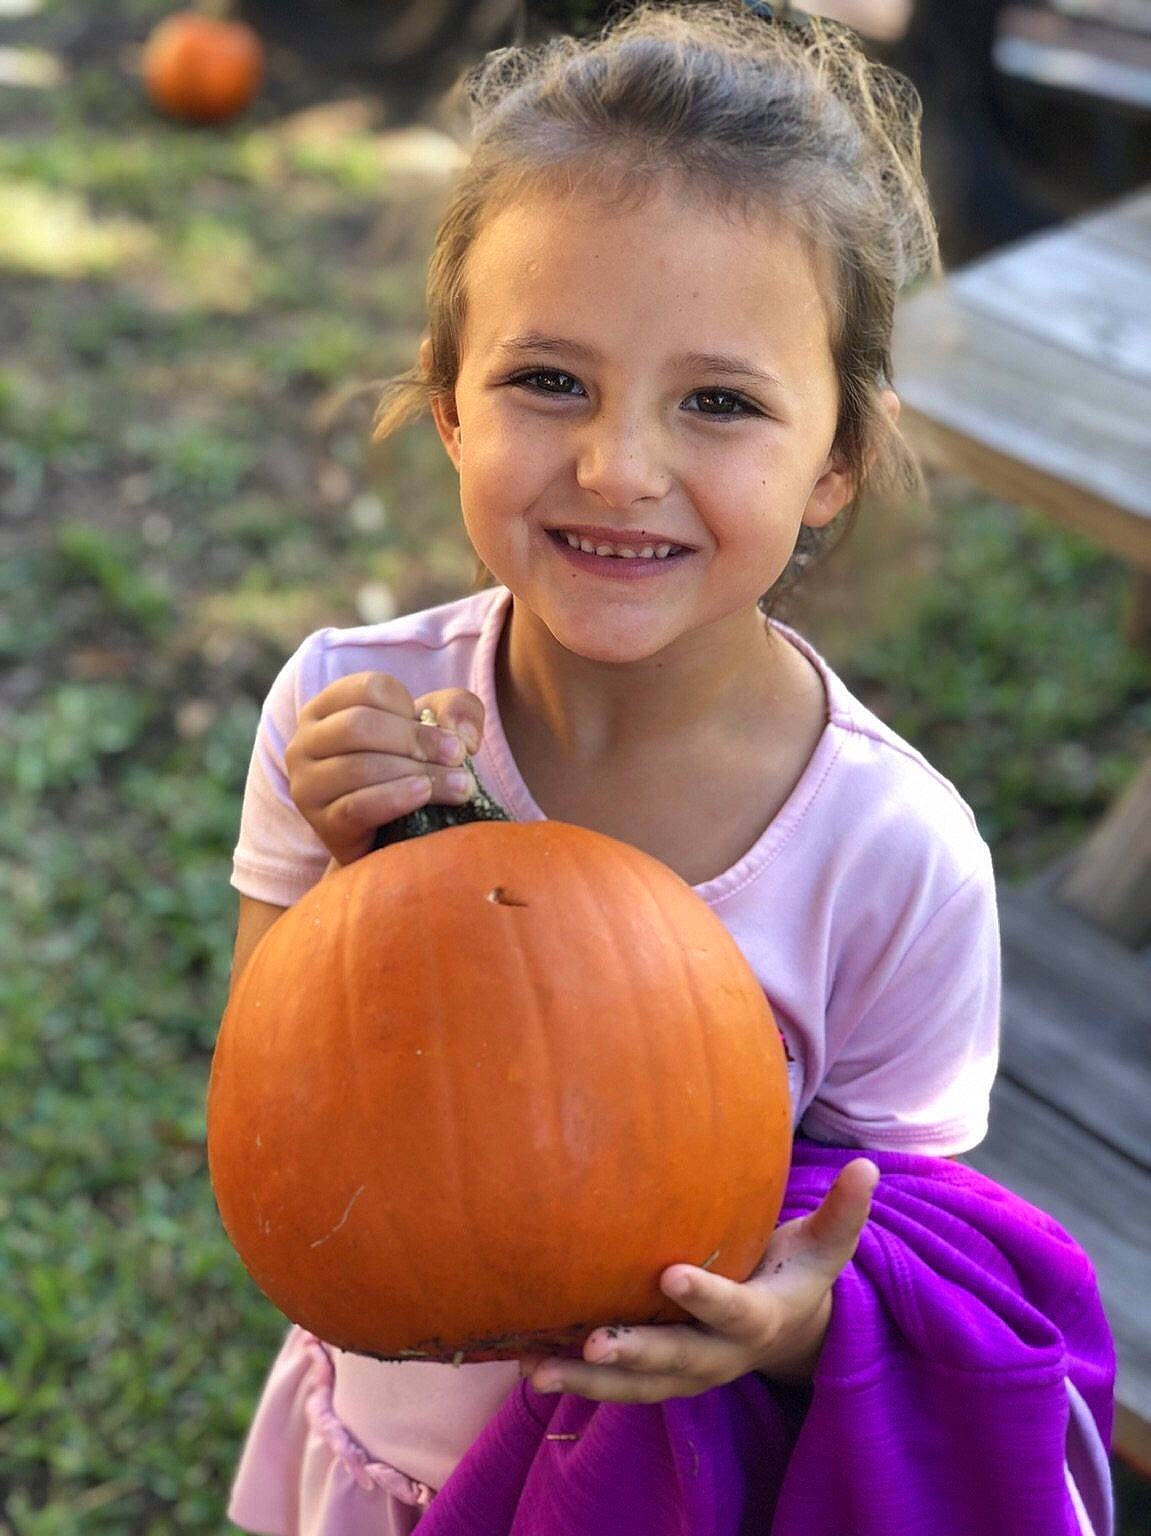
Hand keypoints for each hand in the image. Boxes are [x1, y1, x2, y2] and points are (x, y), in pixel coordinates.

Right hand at [284, 672, 485, 865]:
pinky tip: (424, 794)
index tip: (438, 728)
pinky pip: (357, 807)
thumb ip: (457, 708)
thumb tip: (460, 732)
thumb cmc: (409, 767)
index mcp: (327, 707)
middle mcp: (305, 741)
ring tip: (459, 784)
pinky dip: (396, 798)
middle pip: (359, 725)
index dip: (410, 706)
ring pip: (360, 767)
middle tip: (457, 756)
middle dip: (417, 740)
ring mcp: (307, 784)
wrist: (388, 832)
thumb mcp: (435, 727)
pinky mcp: (321, 822)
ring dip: (419, 773)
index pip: (369, 688)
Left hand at [522, 1157, 877, 1403]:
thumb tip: (868, 1167)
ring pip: (636, 1387)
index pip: (733, 1311)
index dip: (706, 1296)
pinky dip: (573, 1383)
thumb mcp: (824, 1248)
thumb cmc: (797, 1273)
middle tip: (594, 1344)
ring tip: (535, 1371)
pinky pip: (615, 1387)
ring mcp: (685, 1373)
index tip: (670, 1274)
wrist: (787, 1335)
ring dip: (587, 1383)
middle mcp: (718, 1356)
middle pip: (676, 1362)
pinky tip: (524, 1365)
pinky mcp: (657, 1377)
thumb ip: (842, 1214)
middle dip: (636, 1355)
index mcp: (760, 1319)